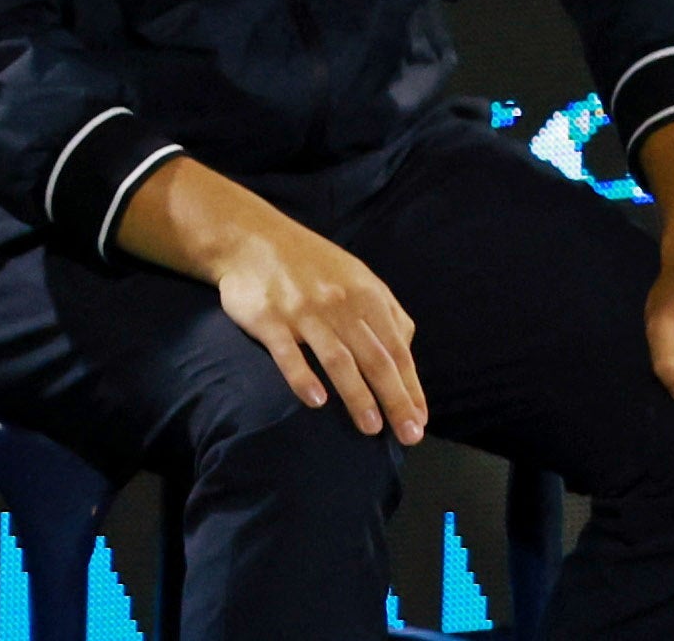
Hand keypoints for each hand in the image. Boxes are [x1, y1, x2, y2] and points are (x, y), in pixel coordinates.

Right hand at [211, 219, 428, 444]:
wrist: (253, 239)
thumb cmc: (312, 264)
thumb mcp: (358, 276)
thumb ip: (385, 310)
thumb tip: (407, 347)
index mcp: (367, 295)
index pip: (397, 348)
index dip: (411, 386)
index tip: (420, 420)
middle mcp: (341, 304)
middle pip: (375, 358)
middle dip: (395, 399)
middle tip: (408, 435)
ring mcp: (305, 312)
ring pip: (338, 359)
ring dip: (358, 395)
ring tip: (371, 428)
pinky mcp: (270, 319)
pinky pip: (289, 352)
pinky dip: (303, 377)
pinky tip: (316, 402)